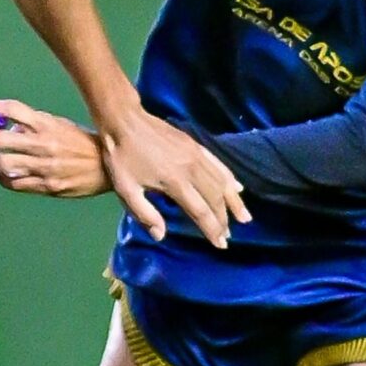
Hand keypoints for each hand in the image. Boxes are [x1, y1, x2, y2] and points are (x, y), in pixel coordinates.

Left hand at [0, 97, 108, 198]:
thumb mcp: (60, 125)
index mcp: (47, 124)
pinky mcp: (46, 186)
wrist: (106, 168)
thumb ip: (35, 124)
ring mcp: (44, 167)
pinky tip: (1, 177)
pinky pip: (16, 184)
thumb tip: (10, 127)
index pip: (14, 110)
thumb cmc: (81, 143)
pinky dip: (4, 180)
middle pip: (2, 139)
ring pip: (5, 165)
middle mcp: (43, 144)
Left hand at [97, 104, 248, 247]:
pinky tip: (237, 187)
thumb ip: (144, 213)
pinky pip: (218, 163)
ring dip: (233, 201)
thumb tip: (161, 236)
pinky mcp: (195, 144)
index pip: (200, 211)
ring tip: (244, 217)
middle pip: (215, 198)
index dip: (212, 229)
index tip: (220, 244)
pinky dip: (229, 177)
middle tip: (228, 237)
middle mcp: (191, 169)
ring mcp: (196, 154)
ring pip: (221, 181)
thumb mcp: (125, 189)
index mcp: (175, 182)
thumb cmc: (121, 157)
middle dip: (223, 220)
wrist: (124, 121)